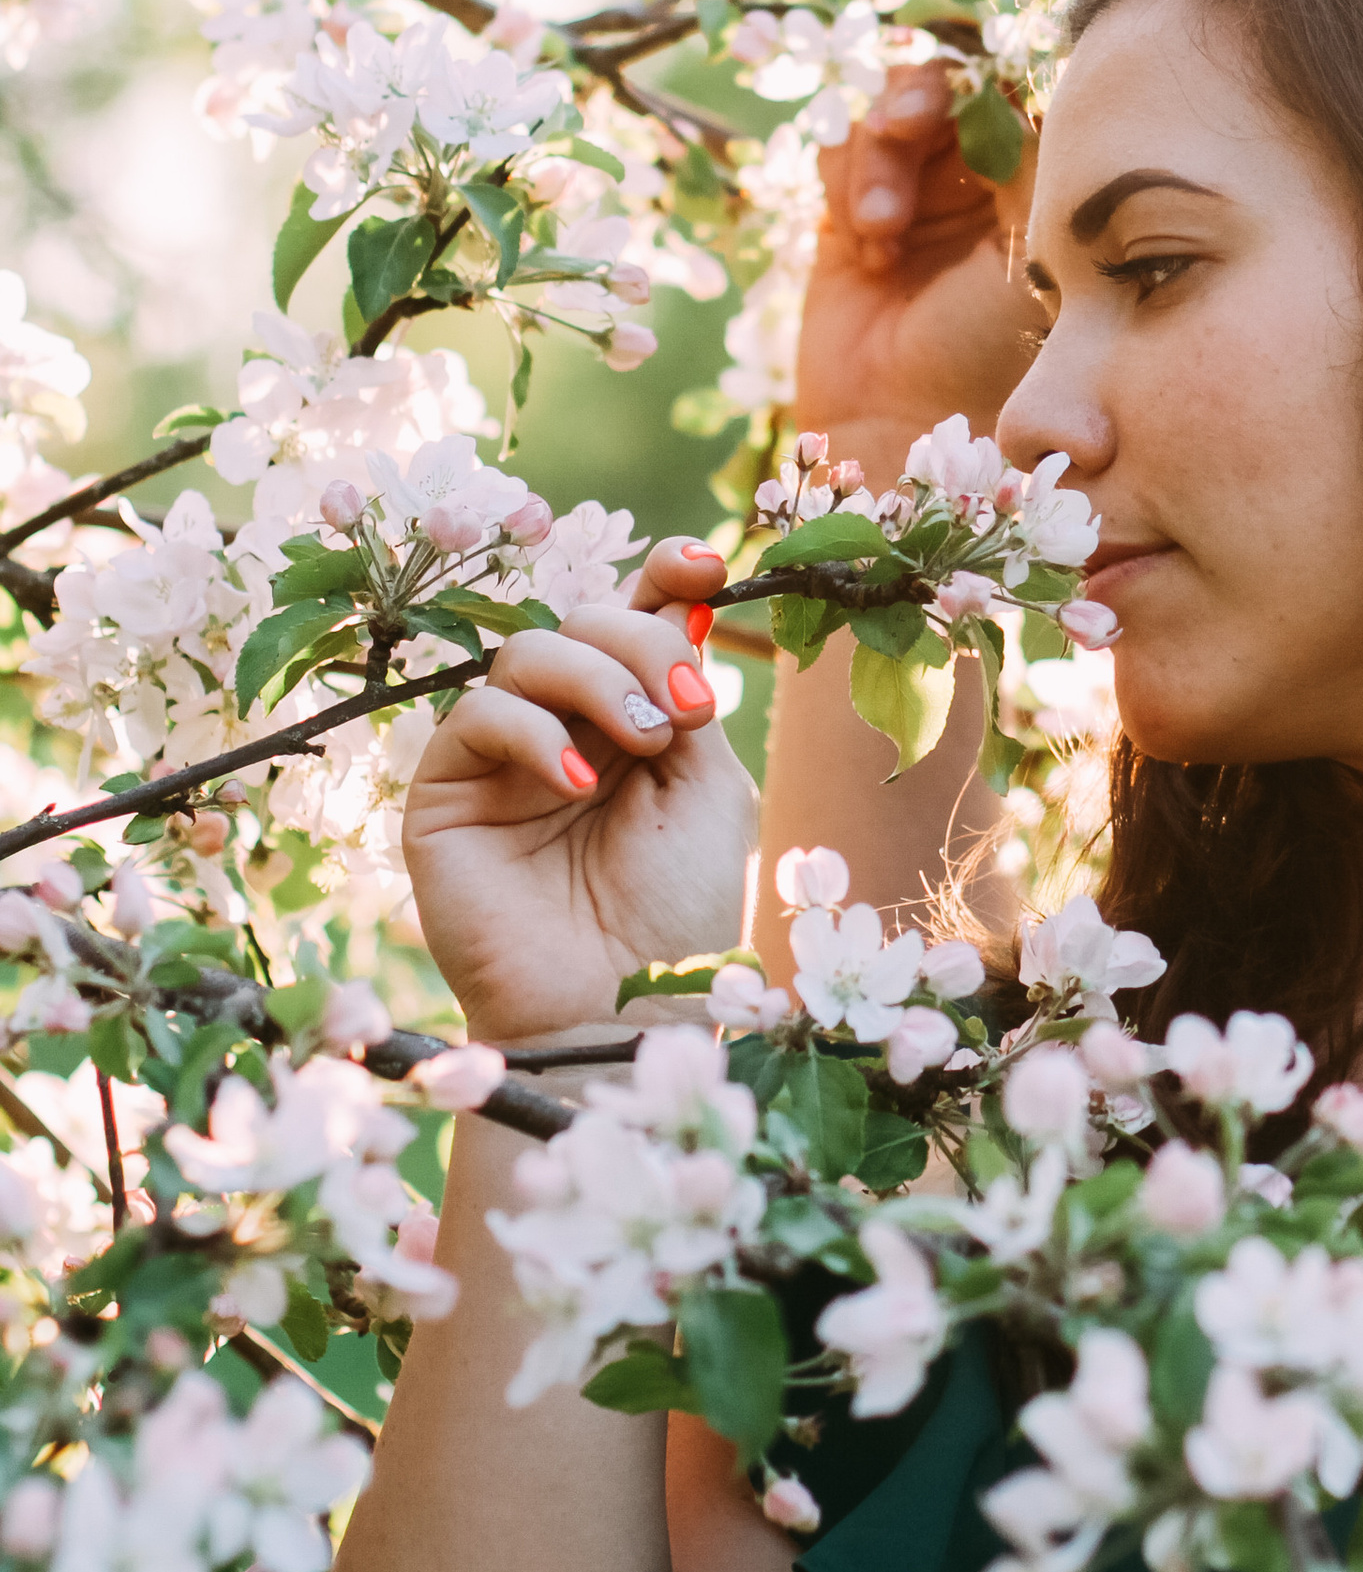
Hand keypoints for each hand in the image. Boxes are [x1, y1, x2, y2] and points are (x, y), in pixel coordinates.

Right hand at [401, 542, 756, 1040]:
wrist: (620, 1005)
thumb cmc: (675, 909)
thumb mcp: (708, 787)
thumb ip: (684, 693)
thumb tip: (678, 602)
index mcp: (634, 719)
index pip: (634, 619)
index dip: (661, 577)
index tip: (702, 566)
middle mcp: (566, 727)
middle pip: (585, 622)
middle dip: (642, 644)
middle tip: (686, 713)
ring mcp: (502, 757)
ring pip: (528, 652)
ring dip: (598, 680)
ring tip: (643, 747)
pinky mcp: (445, 792)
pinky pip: (478, 713)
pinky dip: (536, 731)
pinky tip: (580, 783)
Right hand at [795, 60, 1044, 464]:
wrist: (910, 431)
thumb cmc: (994, 353)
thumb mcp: (1034, 242)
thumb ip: (1032, 152)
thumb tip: (1018, 73)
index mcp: (1039, 180)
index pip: (1015, 86)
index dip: (989, 70)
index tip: (972, 83)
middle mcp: (980, 180)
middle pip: (948, 81)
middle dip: (923, 93)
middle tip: (907, 119)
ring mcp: (916, 195)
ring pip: (888, 109)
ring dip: (879, 154)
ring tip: (881, 226)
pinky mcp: (852, 214)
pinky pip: (841, 147)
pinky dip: (847, 181)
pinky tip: (867, 249)